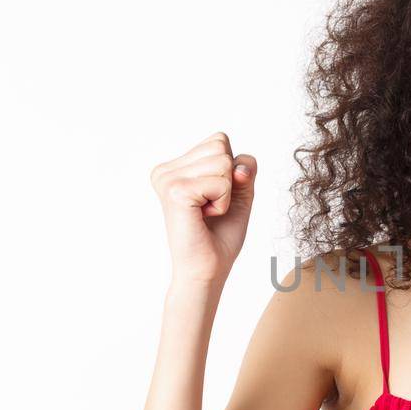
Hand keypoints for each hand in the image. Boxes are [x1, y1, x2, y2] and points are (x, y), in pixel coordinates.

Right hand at [150, 132, 256, 284]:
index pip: (219, 140)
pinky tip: (203, 217)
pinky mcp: (176, 191)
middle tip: (210, 207)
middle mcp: (166, 170)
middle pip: (221, 145)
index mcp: (174, 167)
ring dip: (226, 193)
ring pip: (223, 162)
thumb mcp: (239, 193)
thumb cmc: (220, 235)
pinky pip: (222, 182)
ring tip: (206, 213)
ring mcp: (168, 179)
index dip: (231, 170)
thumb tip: (239, 166)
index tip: (213, 197)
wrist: (208, 269)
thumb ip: (244, 169)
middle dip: (228, 180)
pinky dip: (223, 202)